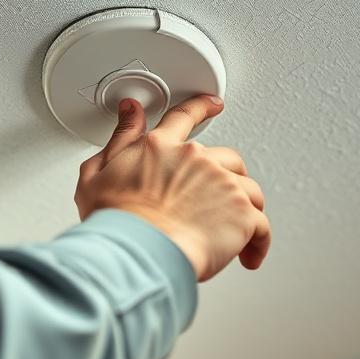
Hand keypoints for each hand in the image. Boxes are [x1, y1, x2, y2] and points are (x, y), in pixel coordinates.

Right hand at [73, 95, 270, 281]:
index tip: (212, 104)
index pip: (184, 117)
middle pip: (226, 159)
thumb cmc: (112, 221)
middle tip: (221, 199)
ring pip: (248, 190)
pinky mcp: (242, 214)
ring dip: (244, 209)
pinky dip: (257, 243)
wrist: (135, 251)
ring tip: (236, 233)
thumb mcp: (98, 172)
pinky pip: (261, 227)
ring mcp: (222, 184)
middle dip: (227, 176)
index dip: (200, 107)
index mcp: (160, 147)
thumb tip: (129, 111)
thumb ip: (119, 138)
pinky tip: (249, 255)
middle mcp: (195, 159)